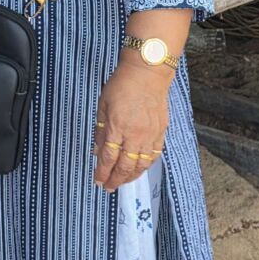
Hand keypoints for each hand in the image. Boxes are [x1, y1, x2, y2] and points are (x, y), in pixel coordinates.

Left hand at [92, 60, 172, 191]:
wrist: (147, 72)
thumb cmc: (122, 84)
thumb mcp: (103, 105)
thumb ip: (101, 130)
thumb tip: (97, 151)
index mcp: (117, 127)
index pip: (108, 158)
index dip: (102, 173)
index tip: (98, 181)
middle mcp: (135, 135)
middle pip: (125, 166)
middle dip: (115, 180)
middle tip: (109, 187)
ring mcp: (150, 134)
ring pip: (141, 165)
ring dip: (131, 176)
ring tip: (123, 181)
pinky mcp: (161, 131)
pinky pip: (154, 155)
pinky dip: (146, 165)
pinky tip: (140, 168)